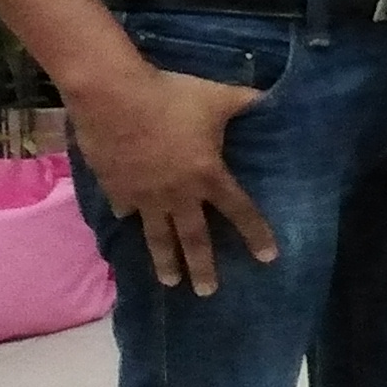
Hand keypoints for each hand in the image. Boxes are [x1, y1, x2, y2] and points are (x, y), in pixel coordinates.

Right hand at [72, 56, 275, 294]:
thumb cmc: (170, 97)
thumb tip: (275, 94)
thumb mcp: (218, 97)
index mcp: (207, 176)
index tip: (268, 258)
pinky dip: (127, 217)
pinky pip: (124, 208)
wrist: (111, 96)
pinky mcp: (115, 188)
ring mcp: (143, 195)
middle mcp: (176, 194)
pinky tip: (127, 224)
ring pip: (156, 235)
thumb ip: (247, 101)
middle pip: (194, 238)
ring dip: (164, 260)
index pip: (240, 211)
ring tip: (170, 282)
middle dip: (202, 267)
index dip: (256, 234)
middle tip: (207, 292)